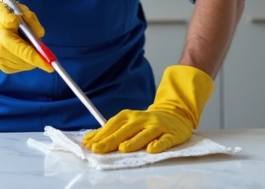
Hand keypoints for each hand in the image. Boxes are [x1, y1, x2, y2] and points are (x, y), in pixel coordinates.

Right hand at [0, 0, 52, 73]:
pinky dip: (26, 59)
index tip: (51, 66)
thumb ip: (29, 18)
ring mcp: (1, 62)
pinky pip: (22, 66)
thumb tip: (40, 34)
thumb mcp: (17, 8)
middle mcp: (1, 53)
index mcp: (4, 39)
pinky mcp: (3, 67)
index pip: (25, 52)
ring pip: (26, 65)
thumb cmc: (4, 14)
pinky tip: (21, 48)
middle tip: (38, 43)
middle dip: (38, 55)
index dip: (40, 59)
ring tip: (25, 42)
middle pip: (28, 61)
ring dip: (31, 57)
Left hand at [82, 65, 213, 153]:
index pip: (114, 124)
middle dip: (111, 139)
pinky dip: (159, 144)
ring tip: (123, 148)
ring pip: (145, 134)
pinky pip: (165, 140)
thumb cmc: (147, 122)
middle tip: (98, 148)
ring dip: (134, 141)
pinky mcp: (171, 134)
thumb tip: (88, 139)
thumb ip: (111, 131)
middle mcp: (143, 119)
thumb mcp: (129, 123)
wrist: (176, 115)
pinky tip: (152, 149)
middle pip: (126, 130)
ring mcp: (157, 126)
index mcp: (131, 116)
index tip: (89, 143)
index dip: (101, 134)